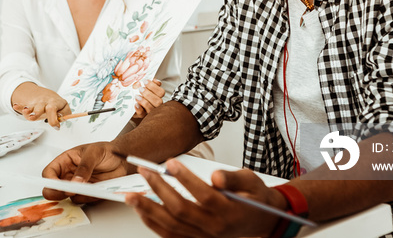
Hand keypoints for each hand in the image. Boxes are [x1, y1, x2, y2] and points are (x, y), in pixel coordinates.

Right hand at [11, 82, 70, 127]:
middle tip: (33, 117)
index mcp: (53, 103)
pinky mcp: (29, 105)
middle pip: (40, 107)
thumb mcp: (64, 107)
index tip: (56, 127)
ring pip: (31, 107)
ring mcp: (36, 104)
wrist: (46, 95)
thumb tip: (60, 120)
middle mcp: (44, 103)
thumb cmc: (55, 104)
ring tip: (26, 111)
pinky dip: (19, 107)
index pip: (53, 110)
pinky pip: (23, 106)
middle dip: (36, 113)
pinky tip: (16, 106)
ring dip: (28, 110)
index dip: (54, 120)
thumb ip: (65, 114)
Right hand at [41, 142, 129, 202]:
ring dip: (78, 195)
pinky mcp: (87, 193)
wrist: (121, 159)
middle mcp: (68, 175)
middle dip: (58, 193)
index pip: (49, 173)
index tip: (58, 184)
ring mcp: (77, 185)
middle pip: (53, 189)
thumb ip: (85, 167)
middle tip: (70, 192)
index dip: (50, 180)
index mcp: (65, 161)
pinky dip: (90, 198)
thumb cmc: (106, 151)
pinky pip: (84, 201)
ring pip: (68, 198)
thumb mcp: (94, 152)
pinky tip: (99, 188)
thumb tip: (75, 182)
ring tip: (91, 186)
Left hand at [125, 159, 283, 236]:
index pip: (204, 196)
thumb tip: (216, 176)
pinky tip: (142, 211)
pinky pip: (171, 235)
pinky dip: (154, 224)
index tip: (171, 163)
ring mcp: (204, 236)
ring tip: (131, 196)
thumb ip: (234, 178)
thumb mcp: (251, 181)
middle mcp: (214, 228)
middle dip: (159, 190)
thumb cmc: (254, 198)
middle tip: (145, 171)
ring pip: (172, 226)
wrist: (261, 220)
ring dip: (149, 210)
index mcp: (229, 211)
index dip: (186, 179)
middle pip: (181, 211)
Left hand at [132, 79, 164, 121]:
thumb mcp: (143, 86)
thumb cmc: (139, 93)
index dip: (154, 87)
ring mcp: (149, 111)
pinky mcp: (142, 115)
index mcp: (157, 96)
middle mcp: (155, 104)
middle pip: (158, 101)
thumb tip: (154, 80)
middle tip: (140, 89)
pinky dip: (139, 109)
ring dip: (144, 102)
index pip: (161, 92)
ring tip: (137, 96)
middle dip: (149, 94)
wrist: (130, 103)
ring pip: (152, 109)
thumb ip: (149, 83)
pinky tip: (135, 104)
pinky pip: (142, 114)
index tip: (145, 81)